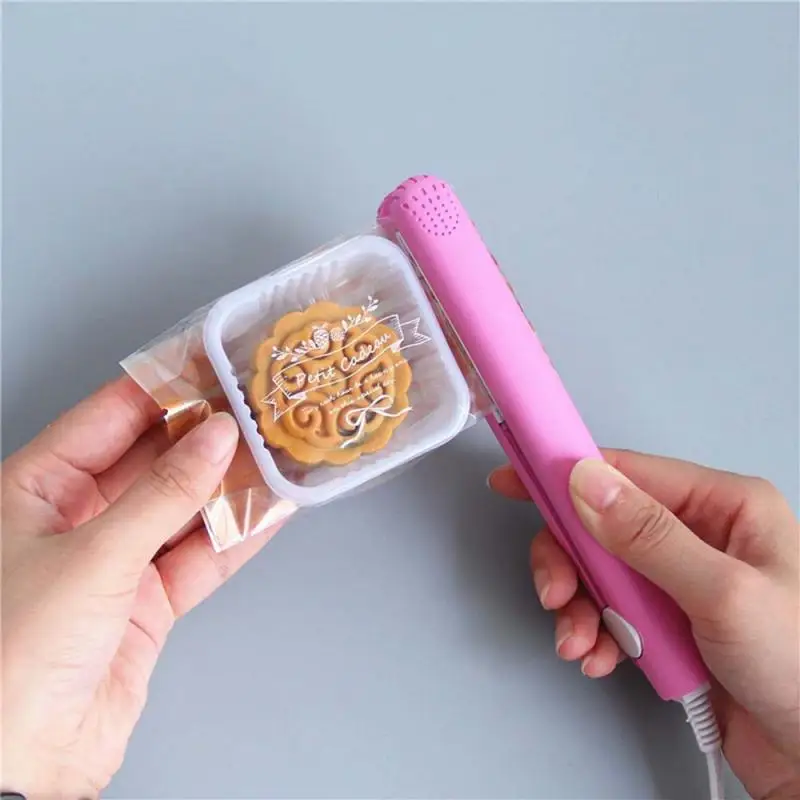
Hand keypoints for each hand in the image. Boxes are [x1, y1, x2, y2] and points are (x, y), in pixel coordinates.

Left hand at [1, 377, 276, 797]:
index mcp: (36, 489)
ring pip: (183, 508)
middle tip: (256, 405)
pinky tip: (271, 511)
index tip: (209, 360)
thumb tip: (215, 437)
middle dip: (205, 435)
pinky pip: (199, 557)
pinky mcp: (146, 604)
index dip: (162, 386)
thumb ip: (163, 494)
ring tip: (276, 450)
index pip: (108, 417)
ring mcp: (114, 563)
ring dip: (229, 486)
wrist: (19, 765)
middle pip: (153, 459)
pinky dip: (236, 537)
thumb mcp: (93, 554)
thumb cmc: (14, 654)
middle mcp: (75, 519)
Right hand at [490, 450, 799, 799]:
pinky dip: (595, 635)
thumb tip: (587, 482)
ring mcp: (680, 579)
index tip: (516, 481)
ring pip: (600, 572)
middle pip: (602, 524)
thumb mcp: (723, 595)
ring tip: (582, 644)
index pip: (627, 472)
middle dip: (571, 563)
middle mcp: (699, 534)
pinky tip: (600, 658)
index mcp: (724, 506)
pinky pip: (611, 612)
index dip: (567, 475)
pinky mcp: (668, 622)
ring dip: (580, 608)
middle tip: (555, 594)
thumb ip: (649, 536)